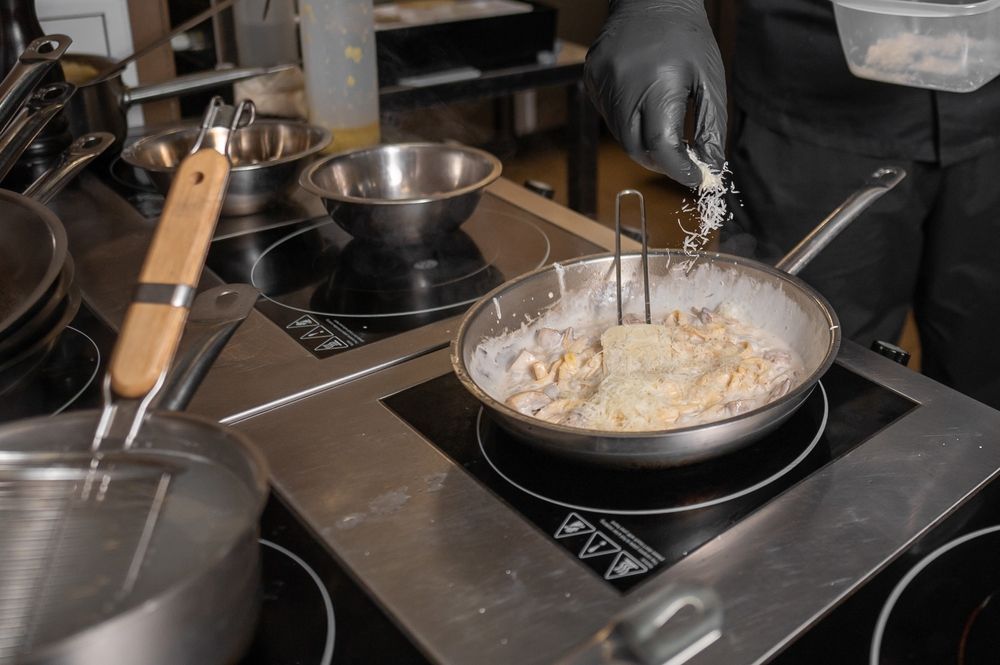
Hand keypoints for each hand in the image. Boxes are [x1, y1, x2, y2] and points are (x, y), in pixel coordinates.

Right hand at [584, 0, 727, 187]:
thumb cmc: (688, 36)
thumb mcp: (710, 81)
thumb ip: (711, 128)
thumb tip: (711, 168)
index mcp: (658, 86)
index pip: (663, 148)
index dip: (681, 170)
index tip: (697, 177)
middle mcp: (624, 87)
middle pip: (637, 148)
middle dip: (661, 162)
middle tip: (681, 161)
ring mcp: (603, 85)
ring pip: (621, 136)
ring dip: (644, 144)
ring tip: (664, 133)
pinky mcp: (592, 81)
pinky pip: (609, 118)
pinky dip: (628, 125)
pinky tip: (643, 107)